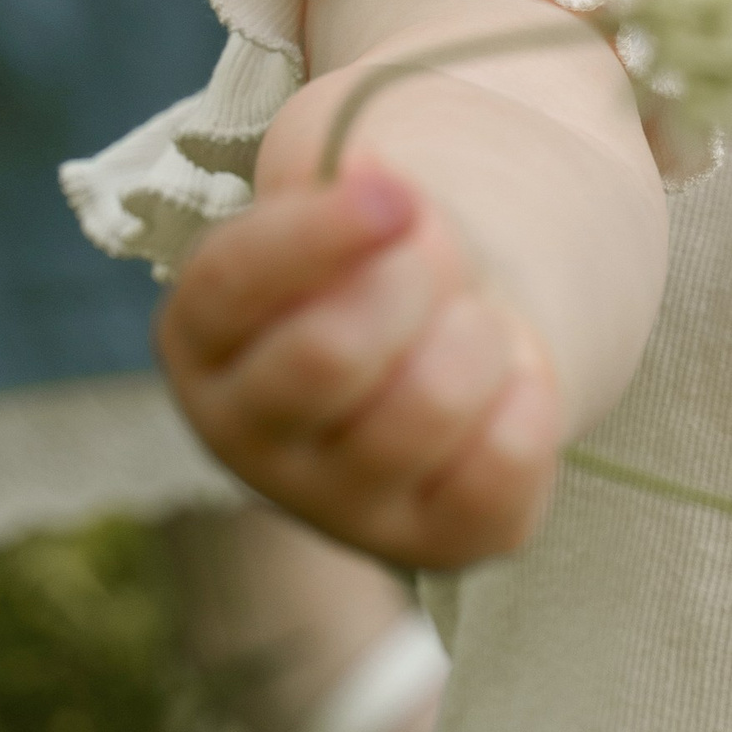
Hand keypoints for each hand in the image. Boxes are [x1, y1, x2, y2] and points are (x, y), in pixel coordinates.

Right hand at [155, 165, 560, 568]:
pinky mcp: (432, 545)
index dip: (319, 231)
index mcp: (201, 339)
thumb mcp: (343, 215)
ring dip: (476, 337)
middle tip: (442, 257)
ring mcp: (334, 505)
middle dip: (410, 282)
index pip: (233, 282)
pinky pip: (499, 470)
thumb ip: (351, 194)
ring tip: (479, 321)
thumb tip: (378, 186)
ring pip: (424, 411)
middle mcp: (245, 436)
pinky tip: (518, 378)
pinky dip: (529, 402)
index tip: (396, 195)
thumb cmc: (375, 272)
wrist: (444, 356)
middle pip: (326, 356)